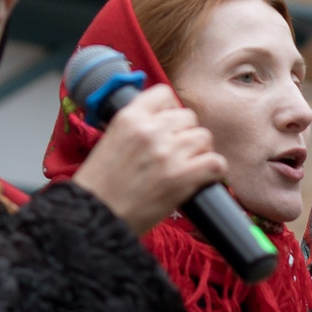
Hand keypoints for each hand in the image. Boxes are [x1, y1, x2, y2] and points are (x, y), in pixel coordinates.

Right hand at [70, 86, 225, 236]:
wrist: (95, 217)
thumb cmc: (99, 186)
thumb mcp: (110, 142)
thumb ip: (136, 128)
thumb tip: (163, 122)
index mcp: (129, 118)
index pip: (163, 94)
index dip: (170, 109)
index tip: (169, 124)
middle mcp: (150, 130)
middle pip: (188, 117)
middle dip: (185, 134)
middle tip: (177, 153)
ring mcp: (168, 153)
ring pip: (204, 137)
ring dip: (200, 152)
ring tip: (187, 166)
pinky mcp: (182, 177)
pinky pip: (216, 162)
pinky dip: (213, 171)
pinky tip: (202, 178)